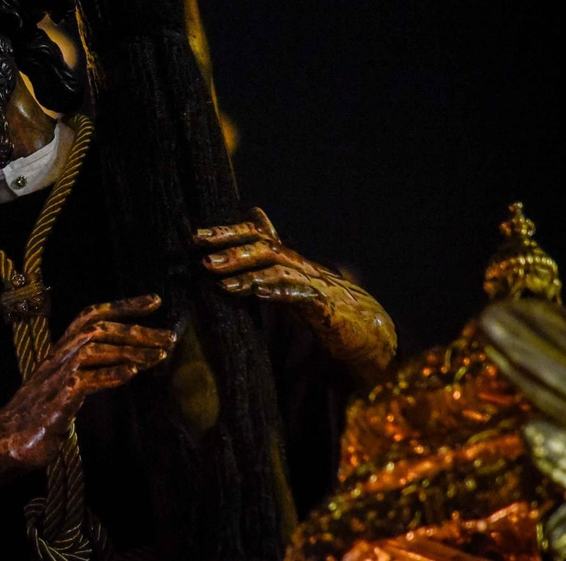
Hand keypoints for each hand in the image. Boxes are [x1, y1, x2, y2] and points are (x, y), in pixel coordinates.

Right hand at [0, 294, 174, 485]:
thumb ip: (91, 368)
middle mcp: (58, 356)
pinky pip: (84, 381)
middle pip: (98, 329)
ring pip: (93, 349)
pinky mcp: (56, 401)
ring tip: (159, 356)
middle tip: (169, 336)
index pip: (92, 315)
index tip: (154, 301)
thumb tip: (128, 362)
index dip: (123, 305)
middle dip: (137, 329)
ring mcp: (56, 377)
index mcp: (62, 349)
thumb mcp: (68, 382)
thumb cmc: (42, 412)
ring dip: (129, 350)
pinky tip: (131, 375)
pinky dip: (109, 375)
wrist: (8, 439)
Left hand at [195, 207, 396, 380]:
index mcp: (289, 261)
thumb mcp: (288, 285)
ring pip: (279, 269)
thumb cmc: (323, 308)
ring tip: (222, 283)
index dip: (229, 232)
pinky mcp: (326, 306)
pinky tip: (258, 293)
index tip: (197, 236)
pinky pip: (301, 293)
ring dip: (248, 273)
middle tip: (203, 257)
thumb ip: (267, 263)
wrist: (367, 334)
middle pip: (265, 246)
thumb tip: (250, 230)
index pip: (257, 236)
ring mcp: (315, 283)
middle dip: (232, 249)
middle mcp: (300, 265)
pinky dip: (278, 291)